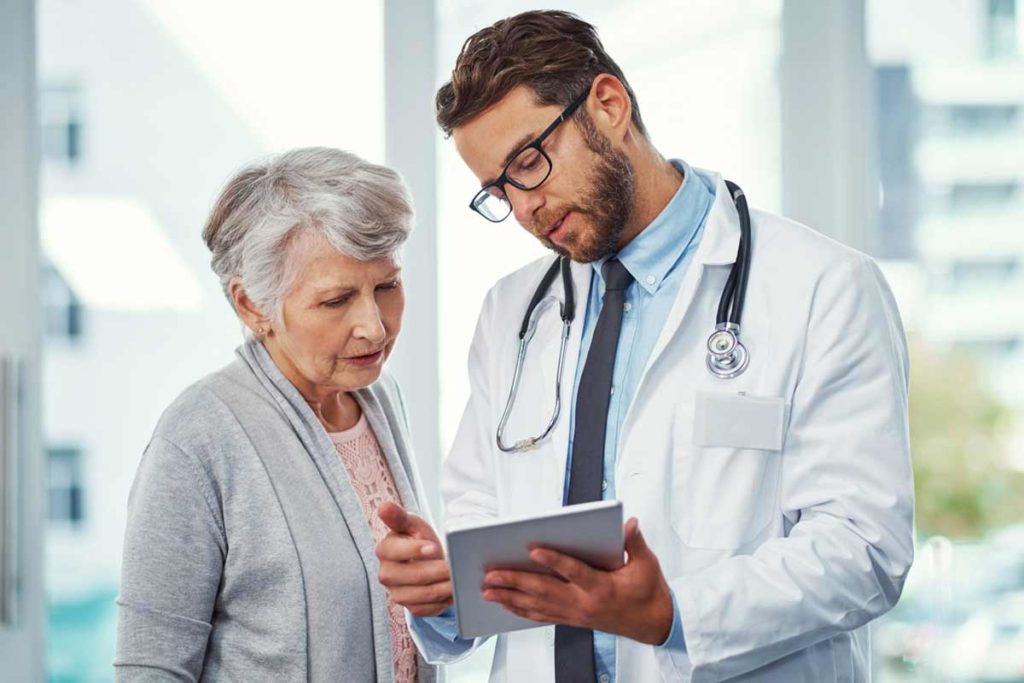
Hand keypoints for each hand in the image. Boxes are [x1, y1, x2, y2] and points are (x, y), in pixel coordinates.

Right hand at [375, 502, 452, 616]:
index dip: (415, 550)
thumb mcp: (412, 524)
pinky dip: (443, 600)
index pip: (396, 551)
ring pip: (424, 594)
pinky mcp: (410, 607)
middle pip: (414, 575)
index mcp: (385, 550)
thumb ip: (399, 516)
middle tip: (456, 566)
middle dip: (438, 570)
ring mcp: (397, 594)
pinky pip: (429, 608)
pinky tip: (453, 590)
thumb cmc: (418, 539)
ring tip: (459, 578)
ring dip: (444, 586)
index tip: (434, 547)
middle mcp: (387, 574)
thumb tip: (384, 506)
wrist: (425, 561)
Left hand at [482, 517, 673, 644]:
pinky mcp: (572, 620)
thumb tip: (629, 523)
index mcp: (602, 588)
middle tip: (491, 573)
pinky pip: (542, 616)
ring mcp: (576, 615)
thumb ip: (635, 542)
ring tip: (487, 589)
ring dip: (510, 597)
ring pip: (537, 606)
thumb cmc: (648, 592)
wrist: (653, 624)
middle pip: (544, 591)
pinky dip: (521, 609)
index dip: (554, 560)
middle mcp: (584, 604)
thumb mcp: (647, 564)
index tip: (533, 549)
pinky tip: (505, 604)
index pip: (574, 572)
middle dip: (515, 581)